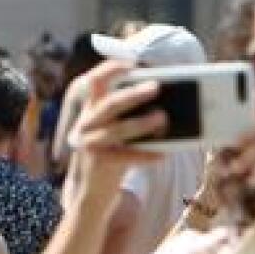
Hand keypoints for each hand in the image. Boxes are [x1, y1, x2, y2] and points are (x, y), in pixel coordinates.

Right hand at [66, 60, 165, 200]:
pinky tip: (163, 155)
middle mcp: (86, 125)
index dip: (111, 69)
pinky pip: (126, 156)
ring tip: (164, 118)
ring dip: (142, 123)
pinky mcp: (99, 164)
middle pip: (109, 104)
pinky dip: (146, 155)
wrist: (92, 192)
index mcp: (91, 111)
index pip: (94, 81)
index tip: (132, 61)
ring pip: (118, 130)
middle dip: (133, 94)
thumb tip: (167, 103)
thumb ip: (129, 116)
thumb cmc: (113, 155)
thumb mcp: (116, 133)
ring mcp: (90, 145)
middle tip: (156, 87)